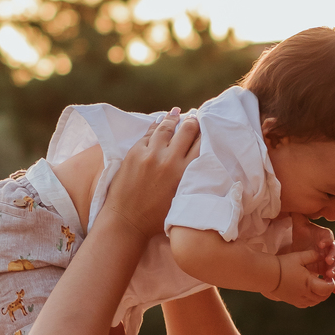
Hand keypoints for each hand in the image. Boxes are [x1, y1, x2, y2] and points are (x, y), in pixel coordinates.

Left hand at [105, 109, 200, 239]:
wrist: (126, 221)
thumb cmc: (157, 217)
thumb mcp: (181, 199)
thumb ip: (190, 180)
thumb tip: (198, 163)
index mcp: (184, 173)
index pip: (200, 145)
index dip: (205, 134)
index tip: (207, 129)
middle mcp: (169, 160)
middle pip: (186, 131)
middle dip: (192, 122)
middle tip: (195, 117)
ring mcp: (150, 154)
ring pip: (166, 128)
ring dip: (173, 119)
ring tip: (178, 113)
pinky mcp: (134, 153)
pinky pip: (148, 134)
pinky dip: (156, 126)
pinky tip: (160, 120)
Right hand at [266, 249, 334, 308]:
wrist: (266, 274)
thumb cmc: (283, 264)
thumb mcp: (299, 257)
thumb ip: (313, 255)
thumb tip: (323, 254)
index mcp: (309, 284)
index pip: (328, 288)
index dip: (331, 282)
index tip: (329, 275)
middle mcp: (306, 294)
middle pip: (323, 297)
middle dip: (327, 289)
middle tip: (327, 280)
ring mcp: (299, 300)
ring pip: (316, 301)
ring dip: (320, 294)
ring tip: (319, 284)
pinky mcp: (293, 302)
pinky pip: (307, 304)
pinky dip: (312, 298)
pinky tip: (309, 290)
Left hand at [290, 218, 334, 291]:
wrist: (299, 249)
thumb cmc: (301, 235)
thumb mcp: (299, 225)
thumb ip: (300, 215)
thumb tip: (298, 203)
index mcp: (325, 236)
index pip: (328, 236)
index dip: (326, 240)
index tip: (321, 244)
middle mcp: (330, 248)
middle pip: (334, 252)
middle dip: (332, 257)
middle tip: (328, 261)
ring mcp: (330, 260)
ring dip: (334, 271)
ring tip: (330, 276)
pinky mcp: (327, 271)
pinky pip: (333, 278)